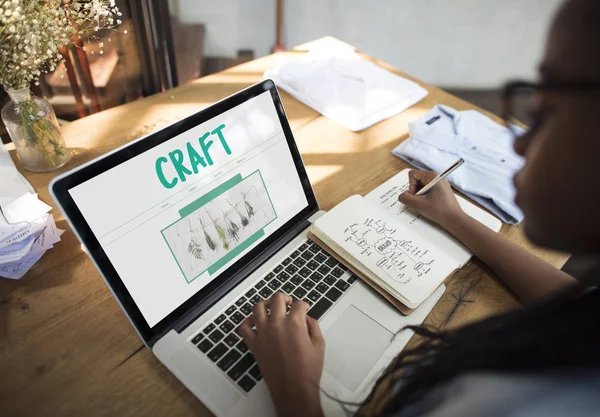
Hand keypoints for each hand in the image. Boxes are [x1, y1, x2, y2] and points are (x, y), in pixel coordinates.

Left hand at [239, 293, 324, 416]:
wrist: (293, 389)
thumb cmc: (307, 370)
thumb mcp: (319, 344)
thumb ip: (313, 326)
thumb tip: (306, 318)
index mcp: (294, 324)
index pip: (298, 304)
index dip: (303, 304)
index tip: (304, 308)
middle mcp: (277, 325)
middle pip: (277, 299)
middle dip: (285, 298)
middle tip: (288, 302)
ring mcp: (263, 333)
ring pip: (257, 307)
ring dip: (265, 303)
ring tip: (271, 307)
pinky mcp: (254, 344)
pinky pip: (244, 327)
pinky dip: (247, 322)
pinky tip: (254, 322)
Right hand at [398, 170, 463, 228]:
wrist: (454, 219)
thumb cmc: (438, 210)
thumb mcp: (418, 204)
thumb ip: (406, 198)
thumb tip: (401, 196)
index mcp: (432, 176)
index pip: (412, 175)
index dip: (411, 187)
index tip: (417, 197)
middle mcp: (436, 176)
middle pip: (417, 179)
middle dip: (415, 191)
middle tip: (422, 201)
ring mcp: (440, 182)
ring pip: (421, 185)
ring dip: (420, 195)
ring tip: (427, 203)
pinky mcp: (441, 188)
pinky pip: (428, 189)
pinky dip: (425, 196)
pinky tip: (430, 204)